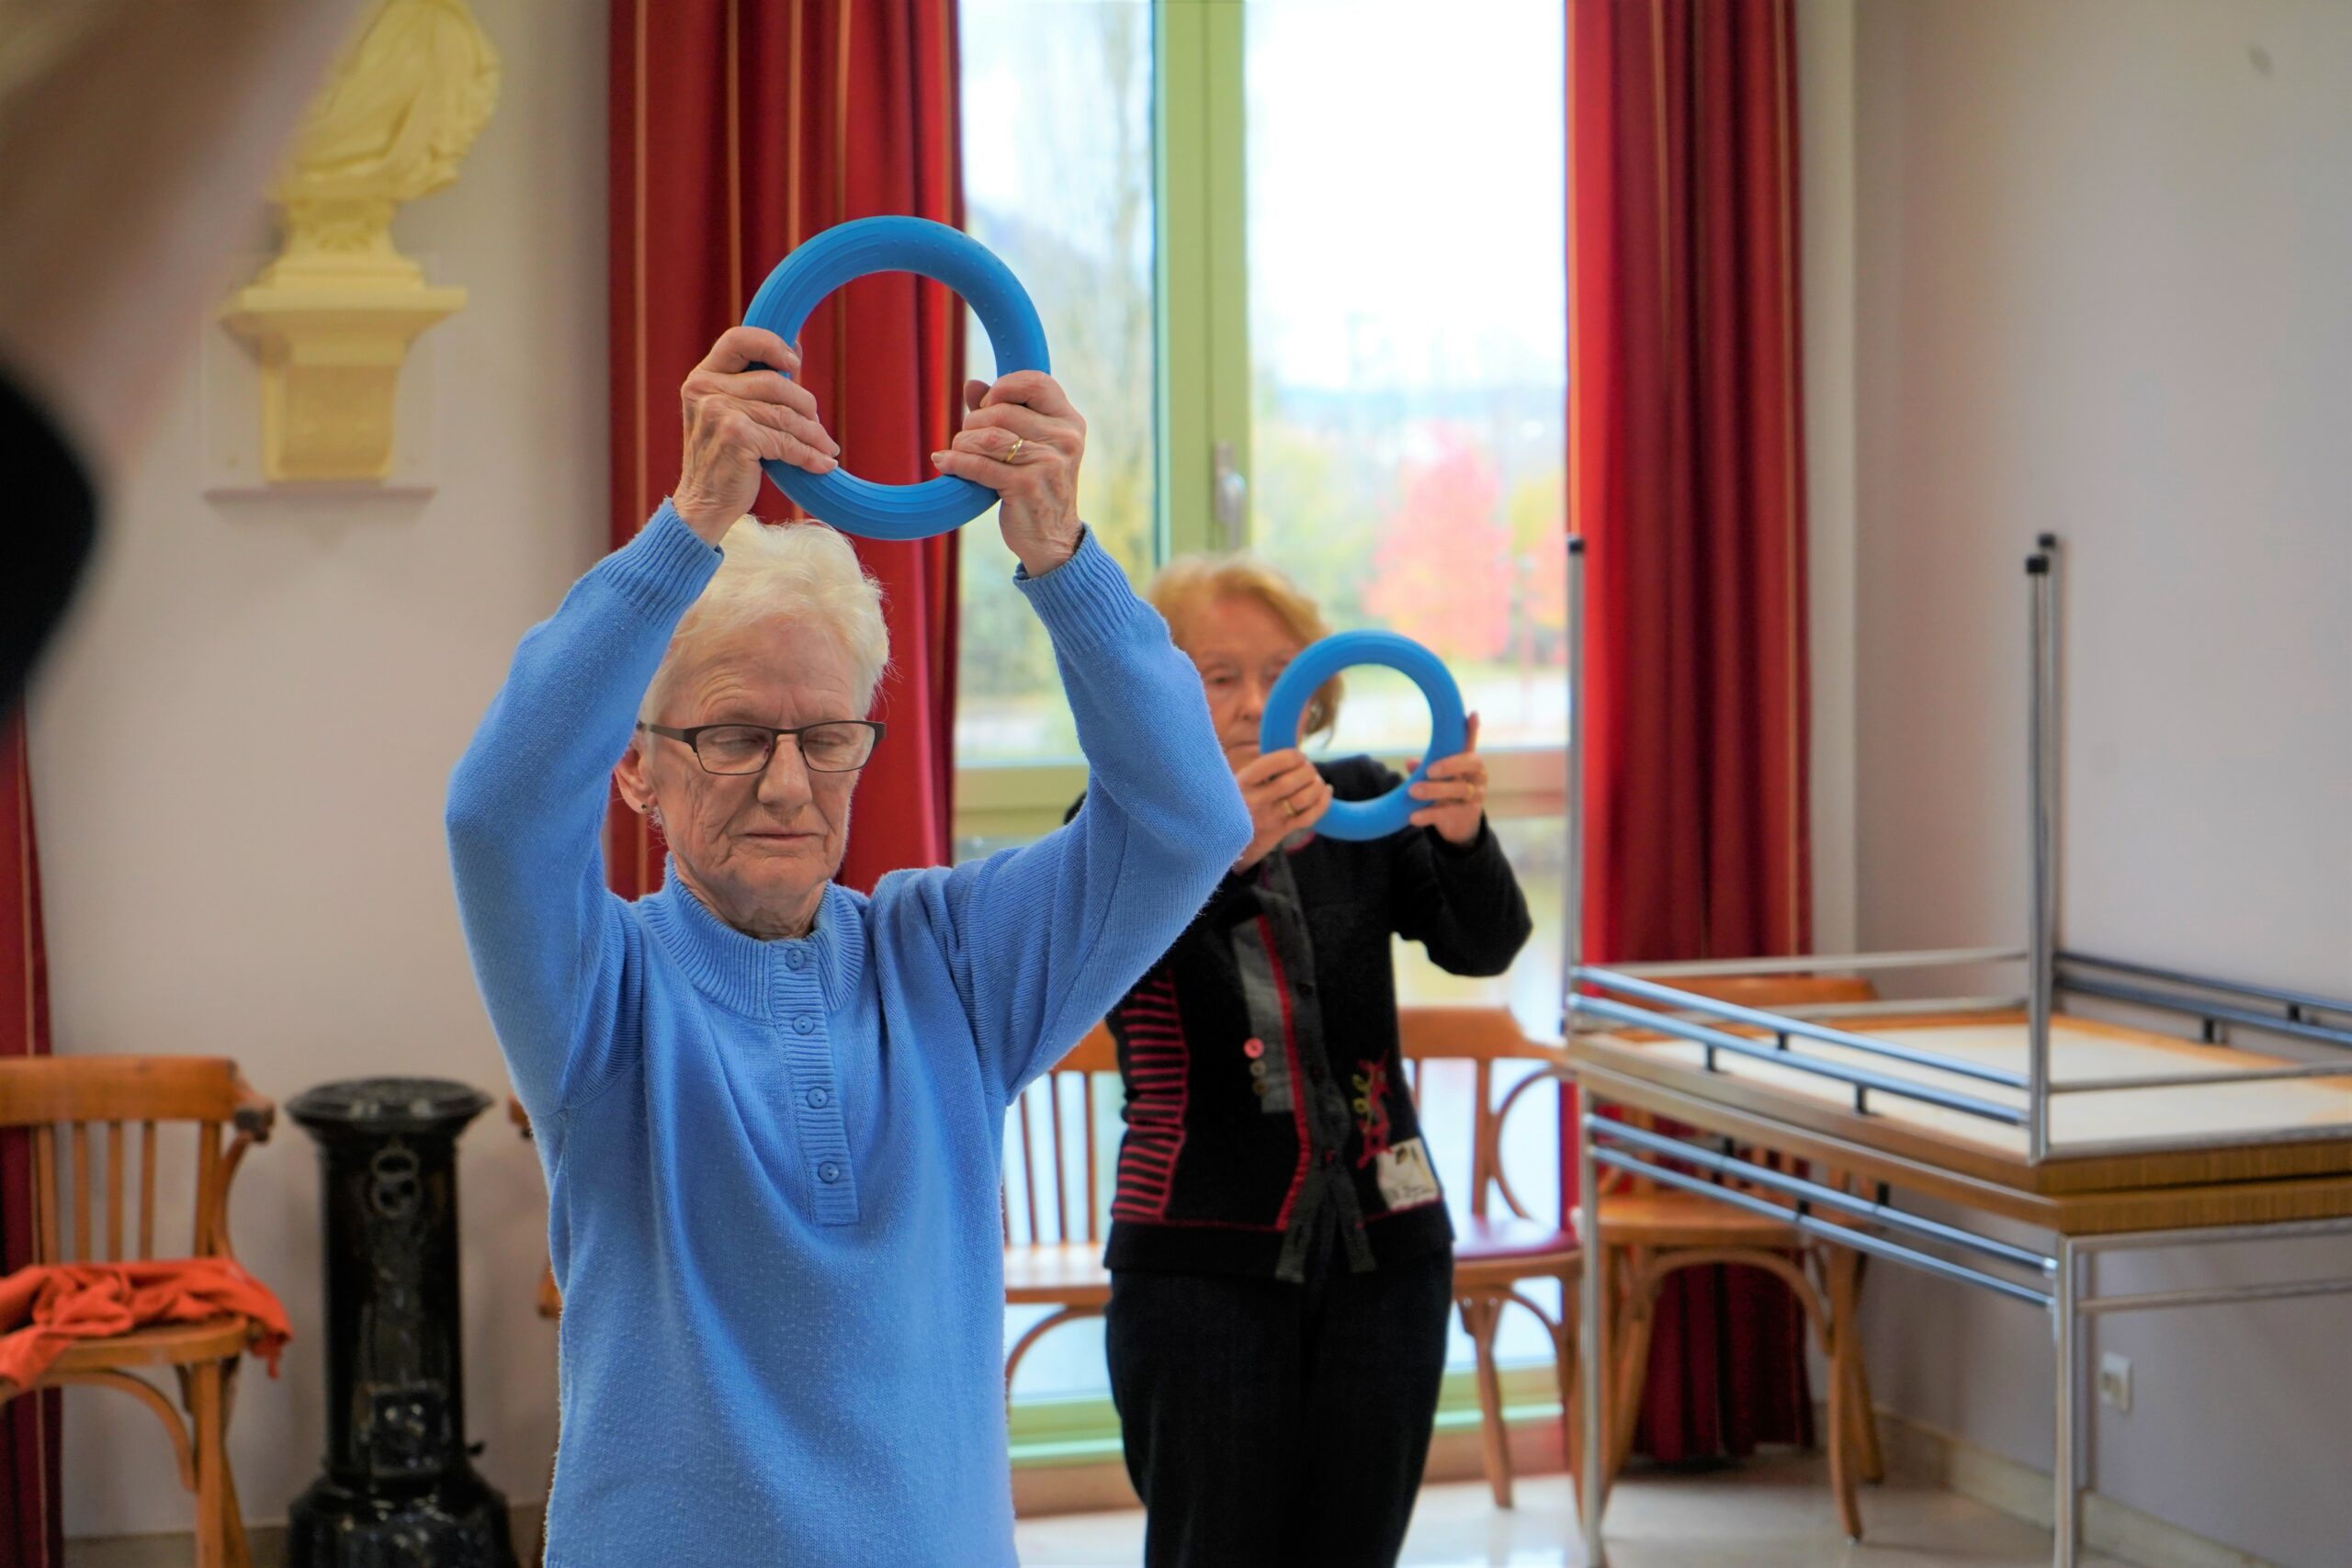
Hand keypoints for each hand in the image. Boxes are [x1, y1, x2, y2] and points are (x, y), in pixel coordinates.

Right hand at [672, 327, 840, 543]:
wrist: (703, 503)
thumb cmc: (724, 458)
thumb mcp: (728, 412)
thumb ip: (752, 384)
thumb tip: (795, 348)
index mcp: (702, 377)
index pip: (737, 340)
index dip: (771, 344)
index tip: (796, 362)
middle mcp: (705, 389)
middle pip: (775, 382)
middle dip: (805, 405)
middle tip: (816, 426)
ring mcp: (718, 411)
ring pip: (785, 414)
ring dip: (813, 434)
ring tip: (827, 447)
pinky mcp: (736, 436)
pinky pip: (786, 441)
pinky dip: (810, 455)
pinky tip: (823, 464)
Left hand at [931, 372, 1085, 576]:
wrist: (1052, 539)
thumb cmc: (1037, 486)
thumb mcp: (1030, 445)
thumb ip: (1003, 412)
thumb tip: (973, 385)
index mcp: (1070, 422)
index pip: (1037, 382)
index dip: (1004, 386)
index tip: (988, 404)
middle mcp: (1064, 440)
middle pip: (1002, 410)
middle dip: (974, 422)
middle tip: (967, 438)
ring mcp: (1048, 464)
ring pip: (988, 436)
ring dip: (963, 442)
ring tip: (957, 451)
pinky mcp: (1026, 487)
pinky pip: (979, 465)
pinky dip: (955, 462)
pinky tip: (944, 462)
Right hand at [1231, 748, 1332, 872]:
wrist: (1224, 841)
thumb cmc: (1236, 802)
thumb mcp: (1235, 782)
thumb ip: (1258, 768)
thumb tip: (1292, 752)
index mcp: (1242, 782)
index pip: (1273, 763)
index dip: (1293, 756)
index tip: (1299, 756)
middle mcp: (1254, 801)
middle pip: (1291, 781)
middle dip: (1308, 770)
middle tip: (1309, 769)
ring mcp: (1268, 818)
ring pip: (1303, 799)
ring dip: (1317, 785)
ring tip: (1316, 781)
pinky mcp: (1280, 832)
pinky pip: (1309, 817)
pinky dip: (1323, 802)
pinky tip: (1325, 791)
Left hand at [1405, 713, 1486, 845]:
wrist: (1460, 824)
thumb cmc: (1448, 791)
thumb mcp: (1438, 778)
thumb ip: (1425, 767)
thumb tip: (1410, 762)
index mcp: (1470, 763)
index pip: (1471, 743)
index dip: (1472, 730)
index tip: (1472, 714)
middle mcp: (1477, 776)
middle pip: (1470, 764)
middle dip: (1449, 765)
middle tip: (1428, 770)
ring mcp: (1475, 796)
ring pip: (1460, 790)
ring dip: (1434, 790)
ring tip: (1412, 791)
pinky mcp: (1467, 815)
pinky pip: (1449, 813)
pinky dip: (1429, 814)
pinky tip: (1413, 817)